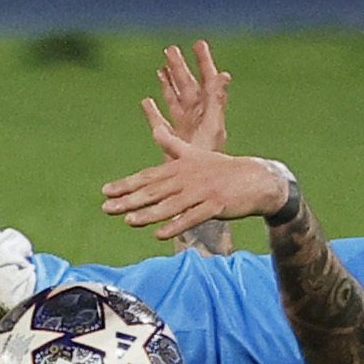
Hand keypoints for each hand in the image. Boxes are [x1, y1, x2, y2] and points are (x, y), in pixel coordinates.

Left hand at [102, 123, 293, 241]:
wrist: (257, 179)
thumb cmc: (224, 169)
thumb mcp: (197, 154)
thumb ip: (173, 146)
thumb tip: (156, 130)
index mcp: (182, 166)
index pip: (149, 176)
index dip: (126, 183)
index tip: (106, 190)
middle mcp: (188, 177)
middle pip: (154, 190)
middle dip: (129, 199)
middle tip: (107, 207)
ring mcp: (202, 191)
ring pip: (170, 204)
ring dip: (148, 213)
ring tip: (129, 220)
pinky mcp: (215, 204)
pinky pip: (192, 216)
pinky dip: (175, 224)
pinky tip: (159, 233)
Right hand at [152, 40, 228, 152]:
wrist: (198, 188)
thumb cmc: (210, 158)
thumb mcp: (212, 125)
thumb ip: (216, 100)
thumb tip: (225, 74)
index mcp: (208, 111)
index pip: (207, 81)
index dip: (203, 62)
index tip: (199, 43)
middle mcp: (198, 117)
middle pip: (187, 87)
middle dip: (180, 69)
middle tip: (171, 49)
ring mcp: (185, 128)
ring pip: (175, 100)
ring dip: (167, 84)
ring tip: (161, 67)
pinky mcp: (173, 142)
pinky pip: (162, 122)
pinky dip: (154, 112)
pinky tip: (146, 101)